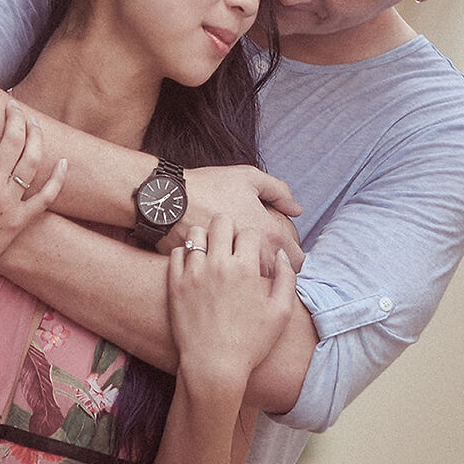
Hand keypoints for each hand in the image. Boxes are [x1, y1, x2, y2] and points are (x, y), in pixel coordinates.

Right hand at [0, 93, 65, 288]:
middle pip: (12, 139)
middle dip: (15, 116)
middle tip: (13, 105)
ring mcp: (8, 204)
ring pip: (32, 161)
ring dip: (36, 137)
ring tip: (34, 124)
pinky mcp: (20, 221)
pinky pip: (46, 197)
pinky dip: (58, 178)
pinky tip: (63, 162)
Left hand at [166, 214, 297, 390]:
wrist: (213, 366)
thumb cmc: (251, 343)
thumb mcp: (280, 313)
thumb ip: (286, 279)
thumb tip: (282, 255)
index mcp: (246, 269)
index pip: (249, 231)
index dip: (253, 240)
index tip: (251, 252)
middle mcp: (218, 265)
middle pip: (221, 221)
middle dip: (229, 229)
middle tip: (230, 244)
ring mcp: (193, 272)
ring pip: (196, 232)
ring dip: (205, 238)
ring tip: (210, 252)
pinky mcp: (175, 283)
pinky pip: (177, 252)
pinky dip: (186, 253)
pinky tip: (195, 265)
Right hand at [177, 165, 303, 273]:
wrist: (166, 200)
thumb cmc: (208, 186)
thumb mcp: (248, 177)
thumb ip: (279, 192)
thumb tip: (296, 209)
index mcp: (268, 234)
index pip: (297, 258)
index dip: (294, 254)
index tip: (284, 249)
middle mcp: (252, 257)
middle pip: (278, 275)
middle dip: (275, 268)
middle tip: (262, 257)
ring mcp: (230, 272)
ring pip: (254, 285)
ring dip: (253, 277)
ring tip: (243, 265)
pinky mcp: (210, 279)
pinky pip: (226, 286)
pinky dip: (228, 281)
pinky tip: (223, 269)